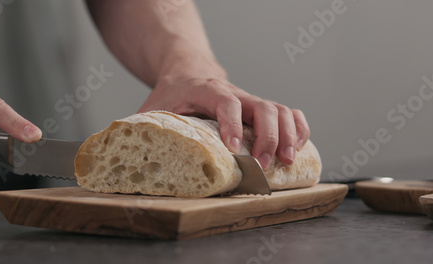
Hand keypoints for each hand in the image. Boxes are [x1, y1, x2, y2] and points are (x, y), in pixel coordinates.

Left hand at [138, 69, 309, 169]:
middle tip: (265, 164)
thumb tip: (133, 156)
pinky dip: (299, 129)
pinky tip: (298, 147)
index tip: (234, 150)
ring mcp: (251, 100)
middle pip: (262, 106)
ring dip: (288, 135)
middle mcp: (234, 93)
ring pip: (281, 109)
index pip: (225, 102)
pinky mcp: (260, 108)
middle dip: (268, 137)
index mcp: (206, 91)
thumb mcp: (153, 108)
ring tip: (286, 161)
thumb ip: (145, 129)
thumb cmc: (172, 92)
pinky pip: (290, 113)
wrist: (188, 71)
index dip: (232, 125)